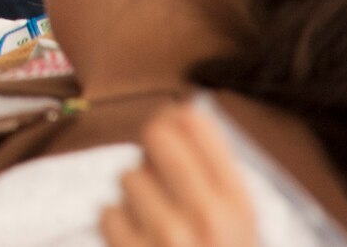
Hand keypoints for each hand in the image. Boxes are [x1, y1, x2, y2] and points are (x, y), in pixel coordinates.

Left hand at [100, 106, 255, 246]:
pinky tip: (139, 245)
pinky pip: (108, 212)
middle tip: (157, 171)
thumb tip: (178, 111)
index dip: (177, 117)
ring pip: (129, 177)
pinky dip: (118, 227)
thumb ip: (212, 175)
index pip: (197, 124)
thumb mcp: (236, 224)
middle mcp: (206, 215)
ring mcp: (167, 235)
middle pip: (157, 136)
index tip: (170, 120)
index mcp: (238, 204)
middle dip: (152, 150)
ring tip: (156, 225)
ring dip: (136, 197)